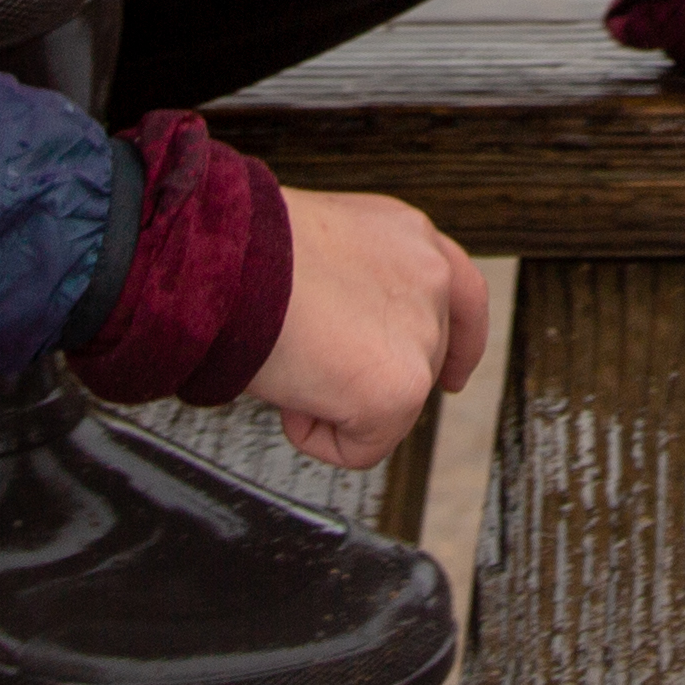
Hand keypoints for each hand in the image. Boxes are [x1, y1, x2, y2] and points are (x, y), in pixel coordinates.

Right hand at [249, 187, 486, 467]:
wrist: (221, 262)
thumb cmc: (243, 252)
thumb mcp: (319, 246)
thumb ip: (357, 282)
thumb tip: (348, 335)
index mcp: (409, 236)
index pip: (463, 296)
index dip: (459, 345)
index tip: (451, 379)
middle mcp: (428, 278)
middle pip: (425, 359)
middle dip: (376, 380)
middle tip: (310, 369)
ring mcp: (421, 334)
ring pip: (389, 405)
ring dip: (333, 401)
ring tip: (287, 362)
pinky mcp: (399, 389)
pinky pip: (362, 448)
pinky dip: (317, 437)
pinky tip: (288, 395)